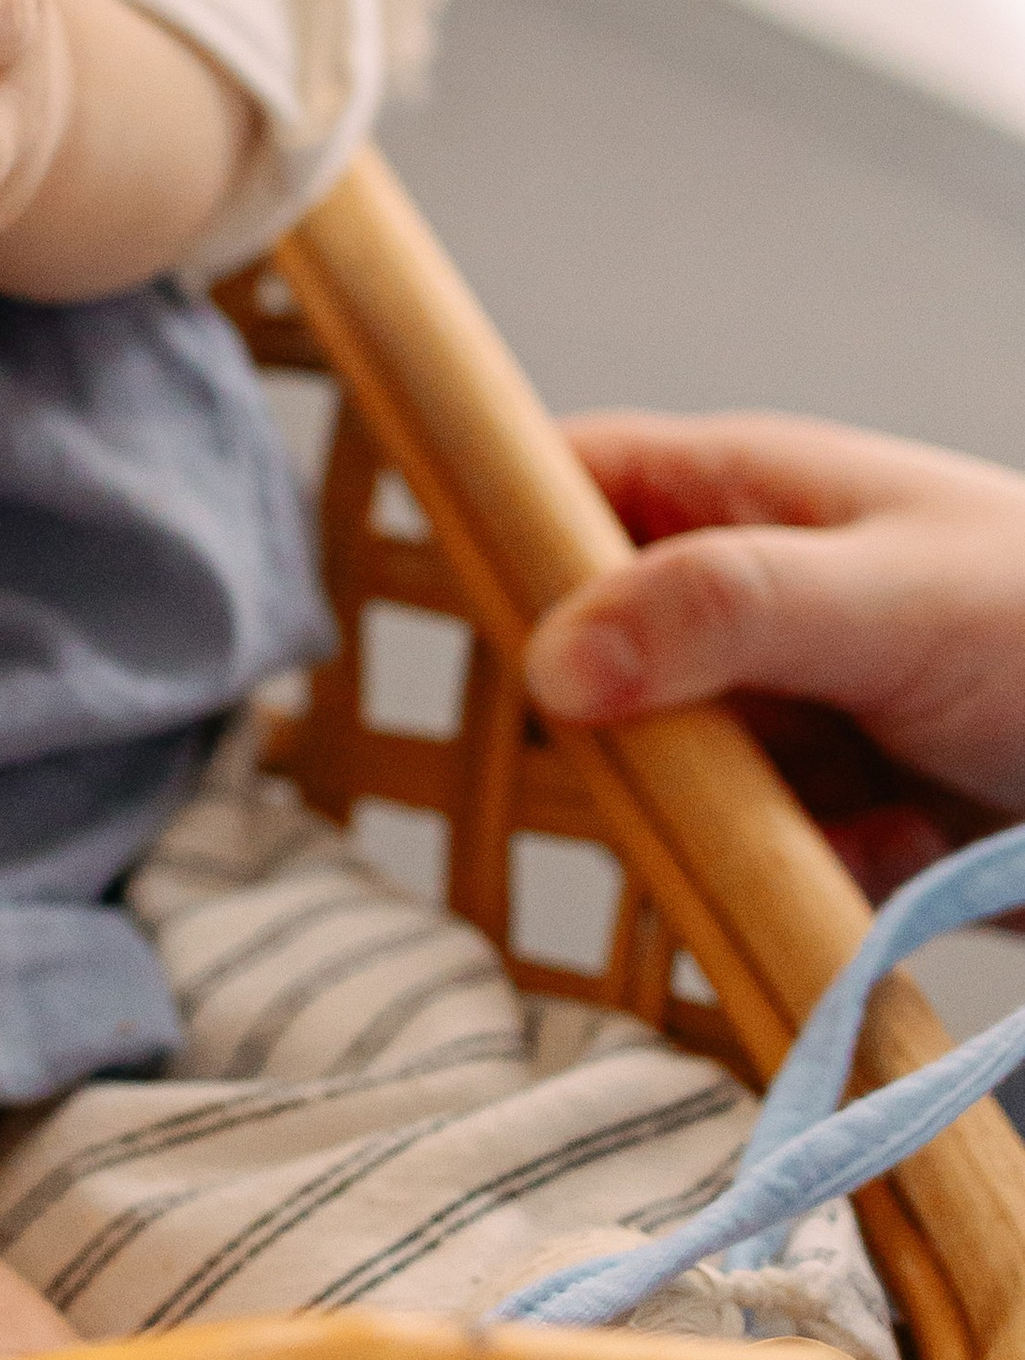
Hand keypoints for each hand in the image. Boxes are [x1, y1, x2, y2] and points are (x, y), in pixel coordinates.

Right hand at [525, 413, 1024, 886]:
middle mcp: (742, 601)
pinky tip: (897, 847)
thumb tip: (552, 661)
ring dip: (715, 821)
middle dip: (599, 731)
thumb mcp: (889, 599)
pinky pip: (755, 856)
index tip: (461, 637)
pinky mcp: (833, 810)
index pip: (559, 488)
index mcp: (738, 495)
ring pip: (662, 775)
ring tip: (818, 814)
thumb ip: (723, 608)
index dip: (490, 543)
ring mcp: (786, 709)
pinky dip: (806, 872)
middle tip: (651, 777)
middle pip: (588, 655)